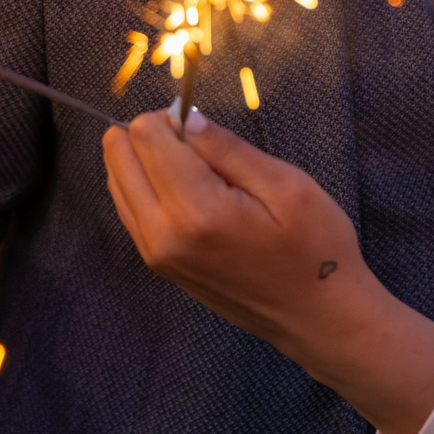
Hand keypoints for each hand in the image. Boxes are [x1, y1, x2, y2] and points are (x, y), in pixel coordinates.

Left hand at [104, 108, 433, 433]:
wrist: (317, 317)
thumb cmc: (314, 248)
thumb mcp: (286, 185)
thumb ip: (228, 148)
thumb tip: (186, 117)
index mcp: (196, 211)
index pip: (145, 136)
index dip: (174, 116)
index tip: (207, 130)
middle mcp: (163, 234)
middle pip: (118, 153)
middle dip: (153, 134)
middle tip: (201, 147)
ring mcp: (155, 253)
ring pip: (116, 179)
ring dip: (148, 161)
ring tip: (200, 173)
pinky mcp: (158, 264)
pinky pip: (128, 207)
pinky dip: (147, 186)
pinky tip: (190, 192)